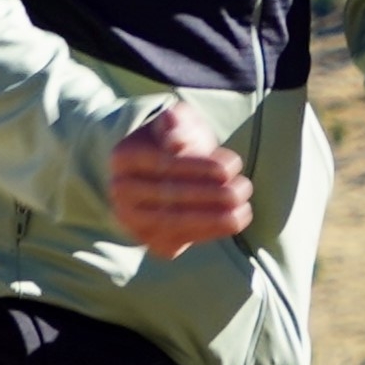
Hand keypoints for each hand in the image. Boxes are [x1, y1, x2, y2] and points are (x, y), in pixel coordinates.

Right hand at [110, 104, 253, 257]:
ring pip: (173, 222)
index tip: (232, 166)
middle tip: (243, 187)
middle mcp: (120, 191)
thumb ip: (179, 123)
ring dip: (214, 218)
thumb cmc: (178, 142)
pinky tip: (233, 221)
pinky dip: (208, 233)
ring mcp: (133, 220)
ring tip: (243, 206)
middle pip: (169, 195)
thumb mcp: (181, 122)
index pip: (163, 164)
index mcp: (123, 157)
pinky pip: (179, 242)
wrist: (165, 175)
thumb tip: (176, 142)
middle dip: (212, 193)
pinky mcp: (150, 242)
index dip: (199, 167)